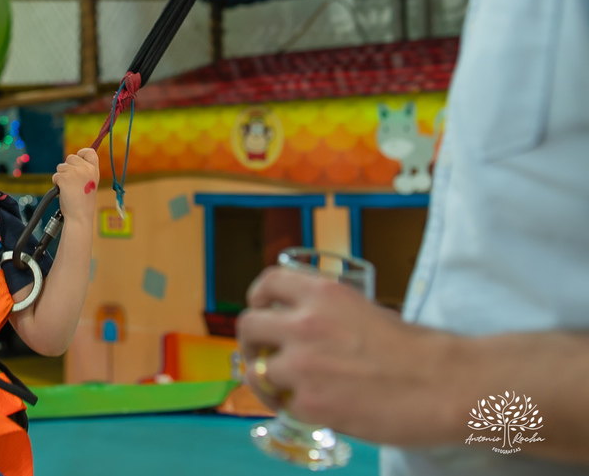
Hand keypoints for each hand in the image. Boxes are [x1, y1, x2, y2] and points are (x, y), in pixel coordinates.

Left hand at [52, 148, 99, 225]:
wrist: (79, 215)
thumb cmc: (83, 202)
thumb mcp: (90, 183)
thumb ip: (84, 171)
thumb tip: (72, 160)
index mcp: (94, 170)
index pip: (90, 152)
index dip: (82, 153)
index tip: (78, 158)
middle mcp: (86, 168)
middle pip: (71, 157)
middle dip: (67, 167)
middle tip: (71, 181)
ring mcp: (75, 172)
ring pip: (61, 166)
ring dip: (61, 176)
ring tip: (68, 188)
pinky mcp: (64, 177)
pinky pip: (55, 175)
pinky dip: (56, 183)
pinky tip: (63, 191)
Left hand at [236, 266, 459, 445]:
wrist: (445, 384)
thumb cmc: (416, 351)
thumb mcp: (364, 310)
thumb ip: (326, 315)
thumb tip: (298, 329)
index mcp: (322, 293)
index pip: (268, 282)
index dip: (258, 297)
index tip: (260, 309)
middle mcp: (305, 323)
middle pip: (247, 326)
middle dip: (249, 343)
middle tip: (261, 356)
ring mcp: (303, 363)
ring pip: (258, 370)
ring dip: (269, 381)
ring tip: (288, 391)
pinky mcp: (310, 402)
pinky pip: (284, 404)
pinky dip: (295, 408)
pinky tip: (317, 408)